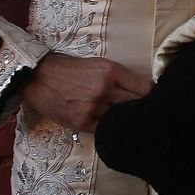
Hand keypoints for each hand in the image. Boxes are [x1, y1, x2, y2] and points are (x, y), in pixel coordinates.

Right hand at [20, 52, 151, 133]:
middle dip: (144, 109)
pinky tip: (117, 128)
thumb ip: (121, 77)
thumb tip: (146, 89)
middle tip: (150, 113)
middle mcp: (104, 90)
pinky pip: (106, 130)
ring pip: (122, 119)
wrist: (40, 78)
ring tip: (134, 122)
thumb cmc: (71, 70)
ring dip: (129, 120)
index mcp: (110, 72)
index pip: (145, 88)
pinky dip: (113, 129)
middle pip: (136, 105)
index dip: (153, 94)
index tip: (155, 99)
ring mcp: (93, 108)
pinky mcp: (82, 123)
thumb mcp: (99, 64)